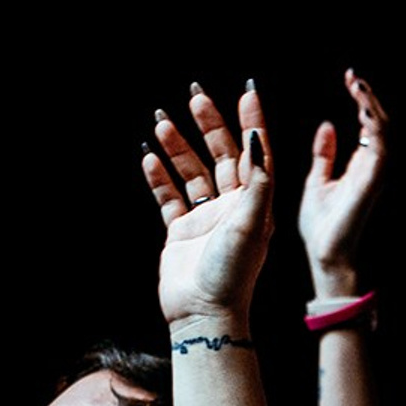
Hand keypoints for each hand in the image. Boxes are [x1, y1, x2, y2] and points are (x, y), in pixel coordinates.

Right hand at [144, 84, 272, 326]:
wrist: (204, 314)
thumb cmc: (233, 273)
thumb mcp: (252, 223)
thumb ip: (256, 180)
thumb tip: (255, 139)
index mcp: (256, 205)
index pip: (255, 155)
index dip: (252, 123)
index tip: (247, 92)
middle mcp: (232, 209)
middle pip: (220, 156)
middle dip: (209, 125)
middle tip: (195, 95)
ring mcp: (205, 220)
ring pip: (191, 173)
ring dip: (178, 147)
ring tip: (162, 121)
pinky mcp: (180, 233)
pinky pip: (168, 197)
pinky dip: (159, 177)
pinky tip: (148, 156)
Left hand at [298, 69, 388, 289]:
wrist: (326, 255)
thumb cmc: (323, 227)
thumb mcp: (318, 181)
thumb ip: (325, 155)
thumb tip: (327, 127)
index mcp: (360, 167)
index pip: (367, 126)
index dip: (361, 101)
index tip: (350, 80)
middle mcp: (371, 168)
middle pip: (379, 124)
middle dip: (368, 98)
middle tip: (354, 77)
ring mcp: (374, 175)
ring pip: (384, 132)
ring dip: (372, 107)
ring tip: (358, 85)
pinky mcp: (372, 182)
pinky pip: (379, 147)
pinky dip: (373, 126)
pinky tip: (362, 107)